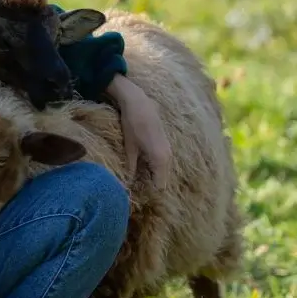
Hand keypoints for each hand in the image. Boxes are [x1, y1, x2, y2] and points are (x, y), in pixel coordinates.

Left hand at [107, 74, 172, 190]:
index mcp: (160, 160)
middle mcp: (168, 158)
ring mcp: (169, 151)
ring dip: (153, 177)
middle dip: (150, 186)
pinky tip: (142, 167)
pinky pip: (163, 164)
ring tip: (137, 179)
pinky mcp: (166, 145)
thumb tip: (127, 185)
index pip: (160, 186)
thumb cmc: (132, 125)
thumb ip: (131, 169)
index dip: (148, 192)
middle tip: (135, 188)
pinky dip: (155, 168)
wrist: (139, 103)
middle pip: (163, 180)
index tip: (136, 194)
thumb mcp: (130, 149)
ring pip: (163, 172)